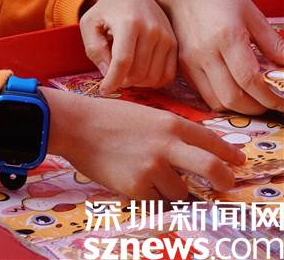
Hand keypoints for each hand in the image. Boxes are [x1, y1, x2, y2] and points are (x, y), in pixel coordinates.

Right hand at [46, 88, 244, 200]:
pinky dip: (149, 194)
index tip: (238, 162)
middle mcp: (167, 145)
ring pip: (181, 191)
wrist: (77, 125)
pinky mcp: (137, 187)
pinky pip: (156, 200)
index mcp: (170, 123)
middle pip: (212, 169)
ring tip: (150, 174)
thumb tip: (195, 152)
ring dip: (172, 188)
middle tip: (225, 186)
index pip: (211, 141)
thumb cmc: (110, 118)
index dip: (229, 154)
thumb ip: (172, 132)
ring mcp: (153, 167)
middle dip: (224, 181)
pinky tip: (132, 178)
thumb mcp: (147, 115)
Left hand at [80, 0, 176, 93]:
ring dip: (138, 83)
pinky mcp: (174, 43)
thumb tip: (108, 74)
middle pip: (138, 72)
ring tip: (125, 73)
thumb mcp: (89, 23)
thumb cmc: (105, 10)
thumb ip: (94, 49)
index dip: (112, 81)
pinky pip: (168, 74)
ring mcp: (166, 36)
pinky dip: (154, 81)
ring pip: (154, 76)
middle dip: (123, 82)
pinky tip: (141, 74)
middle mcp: (152, 29)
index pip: (123, 61)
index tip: (104, 91)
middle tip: (113, 77)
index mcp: (129, 22)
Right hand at [159, 0, 283, 113]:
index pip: (250, 80)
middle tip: (271, 102)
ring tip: (252, 98)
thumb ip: (272, 43)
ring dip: (238, 107)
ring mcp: (190, 62)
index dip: (270, 97)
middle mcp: (205, 53)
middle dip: (257, 107)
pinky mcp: (181, 66)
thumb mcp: (250, 12)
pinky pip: (203, 94)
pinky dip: (221, 98)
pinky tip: (232, 87)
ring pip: (216, 102)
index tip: (283, 101)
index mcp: (226, 37)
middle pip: (233, 98)